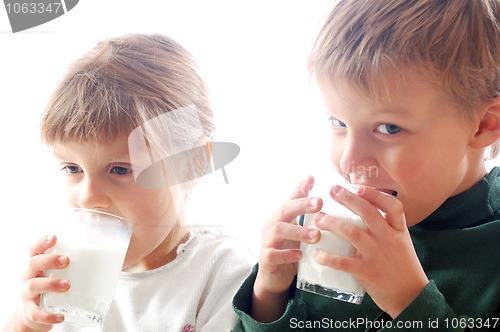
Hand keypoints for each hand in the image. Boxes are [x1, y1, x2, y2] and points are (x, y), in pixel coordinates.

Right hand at [7, 235, 69, 330]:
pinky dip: (48, 315)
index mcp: (37, 264)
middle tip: (66, 260)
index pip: (34, 249)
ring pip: (34, 286)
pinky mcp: (29, 311)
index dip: (42, 242)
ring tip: (67, 285)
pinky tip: (60, 317)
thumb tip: (112, 256)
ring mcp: (27, 294)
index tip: (54, 237)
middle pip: (33, 263)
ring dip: (51, 284)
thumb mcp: (56, 273)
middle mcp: (29, 276)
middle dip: (49, 260)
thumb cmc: (50, 286)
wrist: (33, 313)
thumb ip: (76, 263)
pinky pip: (36, 313)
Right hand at [251, 176, 321, 321]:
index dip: (301, 190)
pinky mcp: (265, 259)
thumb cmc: (287, 248)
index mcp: (280, 217)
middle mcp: (271, 225)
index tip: (313, 180)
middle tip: (319, 203)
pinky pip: (273, 254)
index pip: (290, 199)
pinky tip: (300, 255)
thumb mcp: (296, 228)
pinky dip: (287, 254)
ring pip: (278, 231)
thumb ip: (302, 208)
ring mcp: (267, 242)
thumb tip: (312, 180)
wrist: (274, 278)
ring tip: (316, 235)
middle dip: (301, 205)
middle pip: (283, 210)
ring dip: (298, 231)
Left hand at [313, 186, 427, 317]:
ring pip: (352, 232)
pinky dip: (328, 257)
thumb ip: (387, 228)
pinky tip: (317, 253)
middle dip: (348, 199)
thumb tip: (364, 210)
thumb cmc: (403, 267)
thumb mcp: (401, 242)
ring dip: (332, 223)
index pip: (393, 206)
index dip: (376, 194)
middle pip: (367, 213)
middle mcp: (389, 239)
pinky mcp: (367, 272)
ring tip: (318, 219)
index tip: (358, 187)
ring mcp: (377, 255)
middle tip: (332, 190)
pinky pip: (343, 262)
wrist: (411, 298)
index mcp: (399, 231)